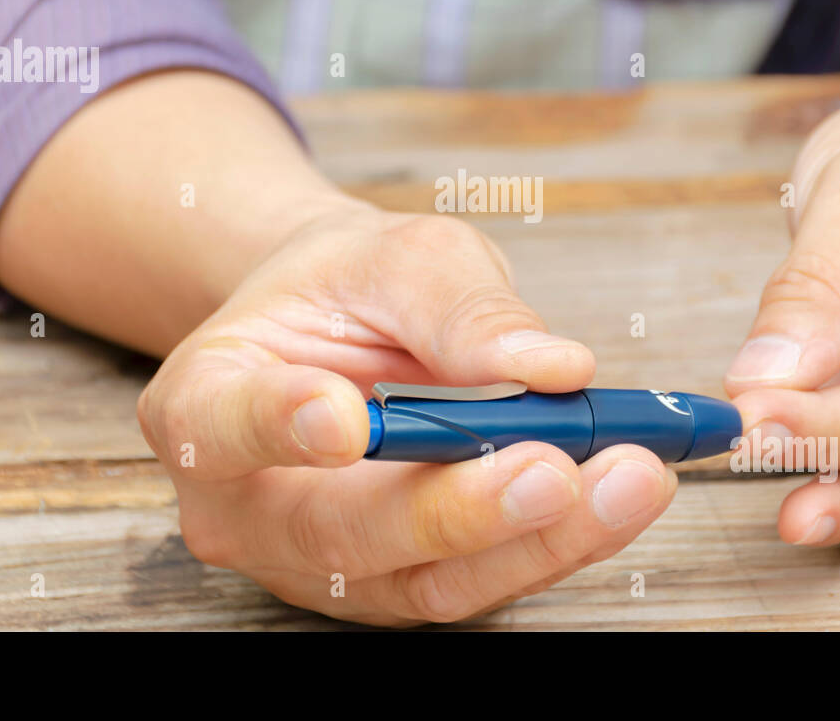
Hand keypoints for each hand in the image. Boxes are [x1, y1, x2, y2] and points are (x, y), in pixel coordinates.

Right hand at [136, 199, 675, 624]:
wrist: (348, 327)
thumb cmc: (354, 287)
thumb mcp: (398, 256)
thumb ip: (458, 304)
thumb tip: (550, 367)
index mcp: (207, 402)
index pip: (224, 425)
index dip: (279, 428)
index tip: (345, 418)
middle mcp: (249, 506)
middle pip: (343, 533)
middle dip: (459, 509)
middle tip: (554, 467)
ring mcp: (320, 562)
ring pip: (425, 580)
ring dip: (538, 538)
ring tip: (632, 477)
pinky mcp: (396, 582)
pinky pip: (478, 579)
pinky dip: (557, 541)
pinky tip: (620, 492)